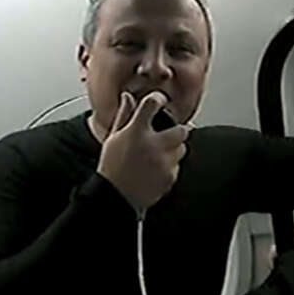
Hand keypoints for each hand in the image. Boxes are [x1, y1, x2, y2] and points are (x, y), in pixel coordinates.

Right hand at [96, 91, 189, 212]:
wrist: (115, 197)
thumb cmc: (111, 168)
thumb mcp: (113, 138)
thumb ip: (124, 116)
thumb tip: (128, 97)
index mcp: (136, 132)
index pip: (152, 104)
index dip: (158, 99)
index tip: (159, 101)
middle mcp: (153, 145)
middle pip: (181, 130)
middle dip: (177, 130)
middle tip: (168, 134)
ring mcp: (164, 162)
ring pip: (182, 148)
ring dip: (174, 149)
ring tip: (158, 155)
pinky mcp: (170, 176)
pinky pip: (177, 166)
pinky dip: (170, 167)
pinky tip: (155, 170)